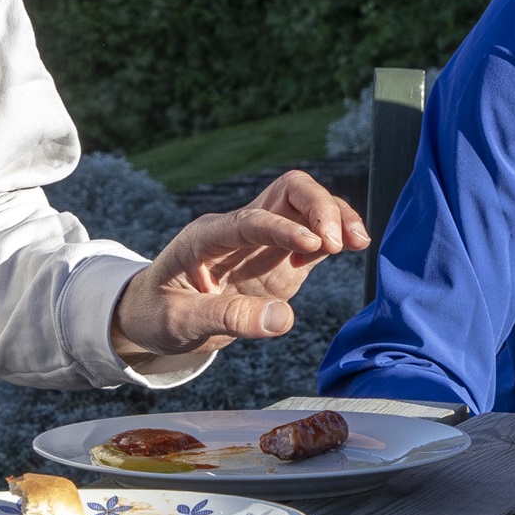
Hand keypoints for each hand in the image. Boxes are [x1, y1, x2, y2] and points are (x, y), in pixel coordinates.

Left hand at [110, 170, 368, 364]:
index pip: (249, 220)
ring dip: (335, 216)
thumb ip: (229, 319)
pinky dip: (336, 235)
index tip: (312, 244)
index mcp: (205, 237)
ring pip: (306, 206)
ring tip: (359, 242)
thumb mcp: (181, 323)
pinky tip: (353, 247)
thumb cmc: (159, 314)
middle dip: (318, 207)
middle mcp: (238, 229)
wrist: (155, 315)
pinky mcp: (280, 258)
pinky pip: (314, 236)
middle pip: (287, 191)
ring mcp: (263, 241)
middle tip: (340, 241)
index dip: (282, 228)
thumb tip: (283, 319)